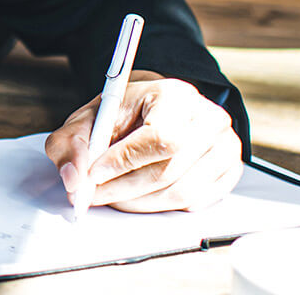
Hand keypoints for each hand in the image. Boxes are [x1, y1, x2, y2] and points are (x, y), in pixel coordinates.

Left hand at [45, 73, 242, 212]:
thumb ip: (70, 144)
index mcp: (177, 95)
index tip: (94, 174)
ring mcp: (225, 146)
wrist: (154, 111)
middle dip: (124, 188)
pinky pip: (196, 203)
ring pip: (182, 192)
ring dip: (139, 202)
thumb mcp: (89, 118)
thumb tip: (74, 180)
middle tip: (95, 193)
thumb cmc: (124, 114)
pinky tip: (140, 194)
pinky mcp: (229, 171)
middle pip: (169, 170)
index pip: (160, 138)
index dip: (123, 162)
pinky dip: (162, 205)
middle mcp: (209, 118)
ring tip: (113, 195)